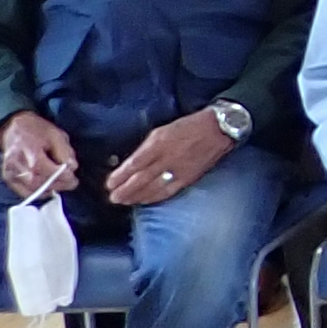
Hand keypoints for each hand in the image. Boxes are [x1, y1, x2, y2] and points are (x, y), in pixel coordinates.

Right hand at [0, 111, 77, 194]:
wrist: (12, 127)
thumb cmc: (36, 130)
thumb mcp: (56, 135)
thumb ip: (65, 152)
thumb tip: (72, 168)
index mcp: (31, 154)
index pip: (51, 173)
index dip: (65, 177)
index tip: (74, 178)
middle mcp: (18, 167)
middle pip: (42, 184)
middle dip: (59, 185)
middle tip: (70, 183)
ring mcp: (11, 174)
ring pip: (33, 190)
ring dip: (50, 189)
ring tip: (60, 184)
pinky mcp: (8, 179)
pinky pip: (24, 192)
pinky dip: (37, 192)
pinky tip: (47, 187)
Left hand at [102, 108, 234, 205]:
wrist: (217, 130)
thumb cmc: (188, 126)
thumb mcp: (163, 130)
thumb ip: (147, 147)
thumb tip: (132, 163)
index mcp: (159, 143)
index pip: (135, 164)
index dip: (121, 176)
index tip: (109, 183)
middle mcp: (167, 159)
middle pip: (141, 179)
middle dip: (125, 190)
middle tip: (113, 197)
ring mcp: (178, 170)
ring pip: (153, 188)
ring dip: (136, 196)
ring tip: (124, 201)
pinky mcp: (188, 178)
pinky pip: (168, 191)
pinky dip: (154, 198)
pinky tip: (145, 201)